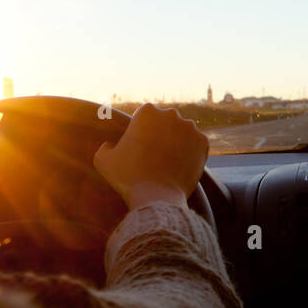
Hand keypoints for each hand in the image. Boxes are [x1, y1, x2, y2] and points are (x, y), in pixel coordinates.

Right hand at [93, 104, 208, 209]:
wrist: (157, 196)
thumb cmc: (128, 178)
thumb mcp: (103, 160)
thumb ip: (104, 148)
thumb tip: (109, 145)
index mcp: (147, 111)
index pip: (147, 117)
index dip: (143, 131)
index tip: (141, 145)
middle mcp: (171, 114)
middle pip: (166, 122)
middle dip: (162, 134)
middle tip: (156, 154)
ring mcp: (190, 127)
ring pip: (183, 132)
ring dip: (178, 142)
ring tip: (169, 161)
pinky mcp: (204, 142)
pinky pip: (197, 145)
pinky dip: (191, 153)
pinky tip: (181, 165)